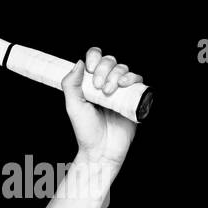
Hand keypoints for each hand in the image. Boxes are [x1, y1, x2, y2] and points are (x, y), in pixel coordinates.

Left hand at [61, 47, 142, 166]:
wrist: (102, 150)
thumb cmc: (86, 131)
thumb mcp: (73, 106)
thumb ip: (70, 84)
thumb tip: (79, 62)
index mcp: (90, 83)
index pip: (94, 58)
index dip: (94, 58)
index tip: (90, 69)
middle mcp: (106, 83)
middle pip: (109, 61)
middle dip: (104, 69)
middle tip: (98, 88)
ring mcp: (120, 91)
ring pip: (123, 69)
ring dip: (116, 75)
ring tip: (109, 92)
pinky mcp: (133, 99)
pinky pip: (137, 80)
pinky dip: (131, 78)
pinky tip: (123, 85)